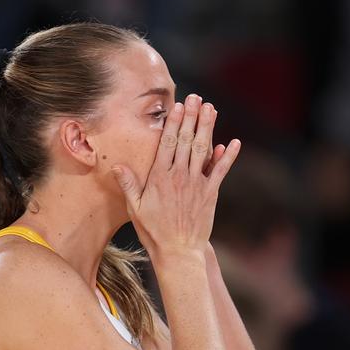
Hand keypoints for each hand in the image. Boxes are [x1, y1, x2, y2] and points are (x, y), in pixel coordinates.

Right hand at [111, 93, 240, 260]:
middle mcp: (179, 176)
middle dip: (191, 117)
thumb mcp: (135, 208)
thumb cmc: (153, 231)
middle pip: (186, 140)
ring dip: (208, 128)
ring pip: (203, 150)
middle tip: (196, 98)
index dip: (173, 123)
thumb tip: (117, 166)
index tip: (177, 106)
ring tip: (211, 109)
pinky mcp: (211, 194)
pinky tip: (233, 142)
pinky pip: (221, 171)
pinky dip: (228, 156)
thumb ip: (128, 185)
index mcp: (160, 177)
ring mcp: (197, 184)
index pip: (167, 143)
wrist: (178, 252)